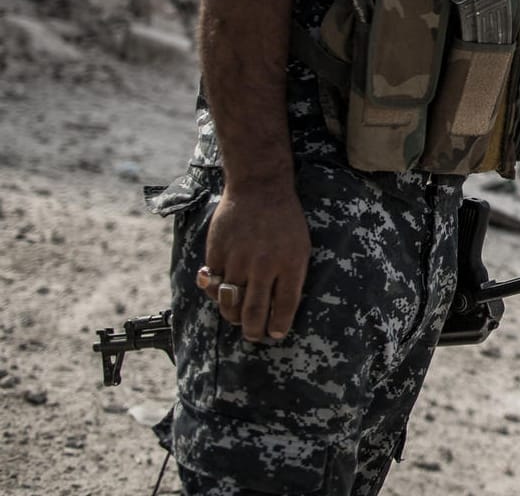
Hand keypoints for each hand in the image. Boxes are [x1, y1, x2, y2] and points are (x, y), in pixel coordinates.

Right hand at [197, 181, 310, 342]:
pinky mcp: (218, 253)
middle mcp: (264, 265)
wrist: (259, 188)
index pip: (286, 306)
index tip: (276, 334)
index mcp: (291, 263)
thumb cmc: (285, 221)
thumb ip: (291, 277)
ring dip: (233, 317)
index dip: (280, 326)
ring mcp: (238, 260)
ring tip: (239, 320)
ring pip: (230, 303)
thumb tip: (280, 309)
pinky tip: (221, 293)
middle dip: (254, 332)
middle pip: (254, 312)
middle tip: (254, 337)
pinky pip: (213, 285)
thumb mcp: (300, 247)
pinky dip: (215, 293)